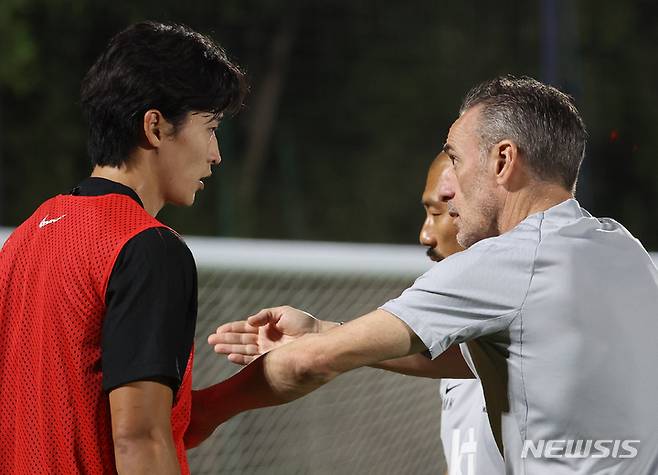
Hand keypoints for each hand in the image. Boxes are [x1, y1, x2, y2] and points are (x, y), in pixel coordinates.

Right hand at [208, 306, 325, 364]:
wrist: (317, 336)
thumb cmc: (303, 322)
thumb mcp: (282, 312)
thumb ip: (265, 315)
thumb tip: (249, 321)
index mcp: (266, 327)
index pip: (244, 328)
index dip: (231, 329)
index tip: (218, 330)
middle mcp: (264, 339)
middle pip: (240, 339)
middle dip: (225, 340)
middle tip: (210, 341)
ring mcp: (266, 350)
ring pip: (243, 350)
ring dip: (229, 349)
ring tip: (215, 348)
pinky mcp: (271, 360)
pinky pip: (252, 360)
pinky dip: (241, 359)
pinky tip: (230, 357)